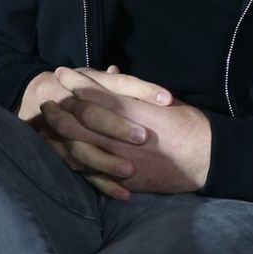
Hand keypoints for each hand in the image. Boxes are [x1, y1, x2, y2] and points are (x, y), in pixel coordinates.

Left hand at [43, 67, 211, 199]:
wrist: (205, 158)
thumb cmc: (188, 124)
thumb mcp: (161, 100)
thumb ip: (132, 89)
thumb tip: (111, 74)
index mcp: (129, 110)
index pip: (91, 94)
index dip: (73, 84)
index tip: (61, 75)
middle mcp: (118, 134)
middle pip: (77, 122)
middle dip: (58, 112)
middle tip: (47, 105)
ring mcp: (118, 158)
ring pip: (78, 148)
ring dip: (59, 138)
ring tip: (48, 131)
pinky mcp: (122, 179)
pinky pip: (91, 174)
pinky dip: (75, 165)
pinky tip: (65, 159)